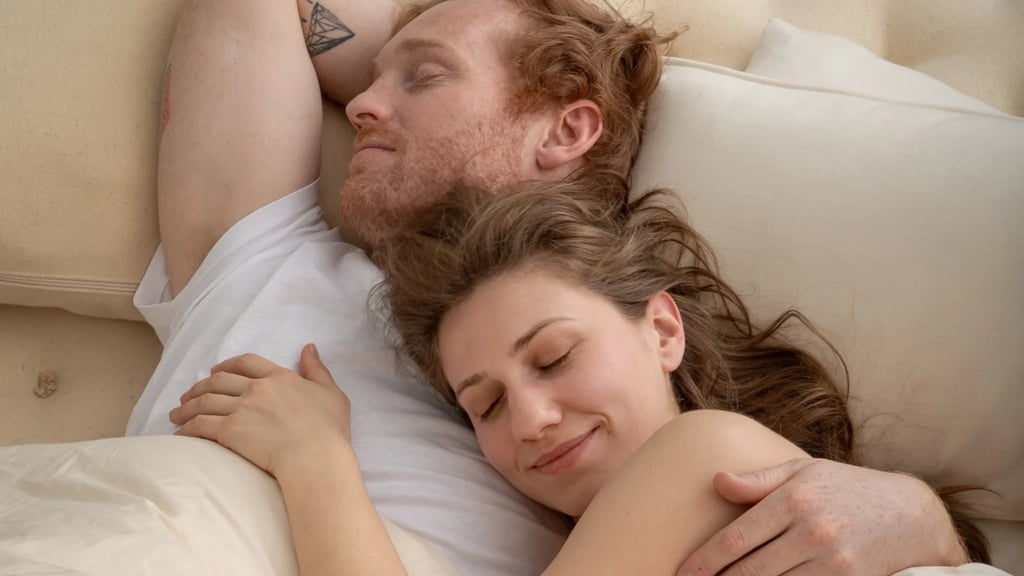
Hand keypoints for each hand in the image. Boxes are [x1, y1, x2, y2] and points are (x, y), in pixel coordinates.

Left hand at [169, 343, 349, 476]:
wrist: (315, 456)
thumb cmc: (329, 429)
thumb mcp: (331, 393)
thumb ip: (317, 370)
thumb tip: (309, 348)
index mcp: (280, 377)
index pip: (247, 363)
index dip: (228, 365)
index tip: (217, 370)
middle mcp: (257, 388)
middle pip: (219, 380)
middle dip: (200, 385)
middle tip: (190, 394)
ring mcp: (242, 409)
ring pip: (205, 401)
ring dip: (187, 406)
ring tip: (176, 413)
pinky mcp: (230, 431)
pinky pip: (201, 425)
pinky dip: (187, 426)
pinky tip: (179, 432)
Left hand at [678, 459, 967, 575]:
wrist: (912, 515)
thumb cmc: (846, 488)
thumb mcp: (803, 472)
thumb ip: (758, 480)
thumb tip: (716, 481)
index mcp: (793, 499)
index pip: (735, 539)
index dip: (704, 561)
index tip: (682, 573)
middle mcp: (811, 530)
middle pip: (749, 571)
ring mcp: (832, 561)